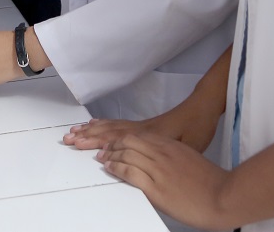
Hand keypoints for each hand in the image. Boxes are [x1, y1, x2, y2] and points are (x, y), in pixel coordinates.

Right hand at [64, 100, 217, 153]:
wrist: (204, 107)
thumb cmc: (198, 128)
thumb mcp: (186, 147)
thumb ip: (165, 156)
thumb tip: (147, 165)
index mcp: (149, 135)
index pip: (117, 138)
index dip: (98, 143)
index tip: (81, 147)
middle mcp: (142, 129)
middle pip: (109, 131)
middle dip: (88, 135)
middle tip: (69, 137)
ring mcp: (143, 126)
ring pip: (112, 126)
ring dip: (93, 129)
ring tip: (76, 130)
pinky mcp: (146, 124)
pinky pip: (120, 123)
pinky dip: (106, 124)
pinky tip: (98, 125)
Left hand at [97, 133, 229, 229]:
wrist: (224, 196)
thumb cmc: (213, 183)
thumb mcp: (192, 160)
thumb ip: (176, 157)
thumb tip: (165, 163)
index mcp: (172, 146)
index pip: (141, 136)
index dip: (125, 138)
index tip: (116, 142)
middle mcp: (163, 153)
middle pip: (130, 141)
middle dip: (113, 144)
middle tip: (104, 149)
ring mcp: (159, 169)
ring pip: (127, 154)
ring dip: (111, 155)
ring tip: (103, 158)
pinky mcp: (156, 187)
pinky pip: (130, 172)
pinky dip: (117, 168)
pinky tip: (110, 168)